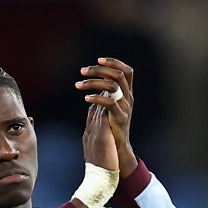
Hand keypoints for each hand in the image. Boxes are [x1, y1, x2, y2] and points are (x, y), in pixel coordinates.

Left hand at [76, 57, 135, 172]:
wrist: (117, 148)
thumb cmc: (111, 127)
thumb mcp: (110, 107)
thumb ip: (105, 94)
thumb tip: (94, 81)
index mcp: (127, 94)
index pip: (126, 71)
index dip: (114, 62)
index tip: (98, 59)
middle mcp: (128, 98)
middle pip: (118, 75)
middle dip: (99, 70)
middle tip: (82, 71)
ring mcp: (125, 107)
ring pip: (112, 86)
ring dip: (93, 82)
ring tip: (78, 85)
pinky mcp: (120, 118)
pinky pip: (109, 102)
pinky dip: (96, 98)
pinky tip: (86, 98)